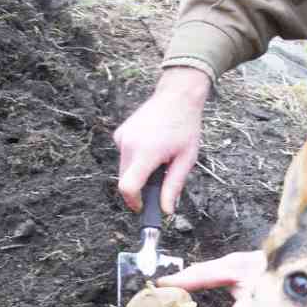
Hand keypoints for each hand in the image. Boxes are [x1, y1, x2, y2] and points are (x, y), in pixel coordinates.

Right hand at [114, 67, 210, 213]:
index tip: (142, 207)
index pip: (128, 187)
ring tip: (158, 160)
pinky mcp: (120, 134)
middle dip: (139, 188)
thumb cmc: (185, 126)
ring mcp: (122, 138)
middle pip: (125, 180)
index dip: (134, 202)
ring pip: (124, 169)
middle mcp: (129, 144)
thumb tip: (166, 210)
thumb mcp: (186, 160)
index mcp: (147, 152)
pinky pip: (124, 156)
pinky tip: (151, 148)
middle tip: (158, 182)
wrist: (177, 96)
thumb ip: (173, 186)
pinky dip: (135, 160)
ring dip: (138, 173)